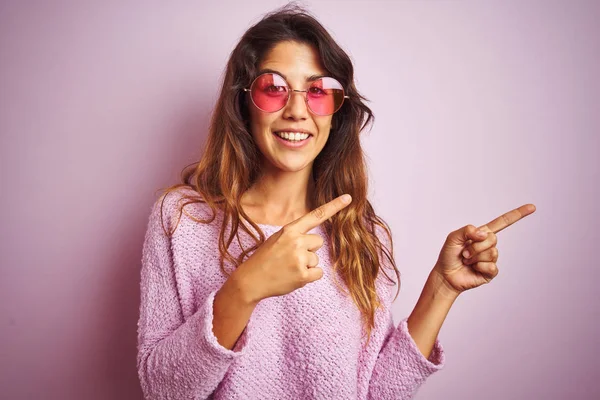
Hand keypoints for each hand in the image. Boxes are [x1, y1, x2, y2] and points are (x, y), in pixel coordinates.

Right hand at [233, 194, 352, 303]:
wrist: (250, 280)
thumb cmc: (265, 259)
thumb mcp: (277, 239)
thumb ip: (295, 236)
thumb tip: (315, 241)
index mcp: (289, 230)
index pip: (316, 215)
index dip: (334, 206)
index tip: (348, 198)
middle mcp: (296, 241)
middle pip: (318, 242)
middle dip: (308, 250)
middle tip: (289, 258)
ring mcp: (299, 258)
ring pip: (317, 259)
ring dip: (306, 265)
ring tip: (288, 268)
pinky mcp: (303, 274)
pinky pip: (318, 273)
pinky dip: (308, 277)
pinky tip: (293, 277)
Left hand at [433, 204, 535, 296]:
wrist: (445, 275)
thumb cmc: (448, 255)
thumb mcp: (453, 237)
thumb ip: (466, 230)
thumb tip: (484, 234)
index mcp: (482, 234)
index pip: (502, 222)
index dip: (517, 215)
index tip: (532, 207)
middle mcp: (488, 245)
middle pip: (493, 239)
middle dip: (475, 246)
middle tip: (464, 253)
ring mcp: (491, 259)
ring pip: (492, 253)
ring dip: (475, 257)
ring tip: (466, 260)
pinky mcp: (491, 272)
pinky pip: (492, 267)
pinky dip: (479, 267)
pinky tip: (473, 269)